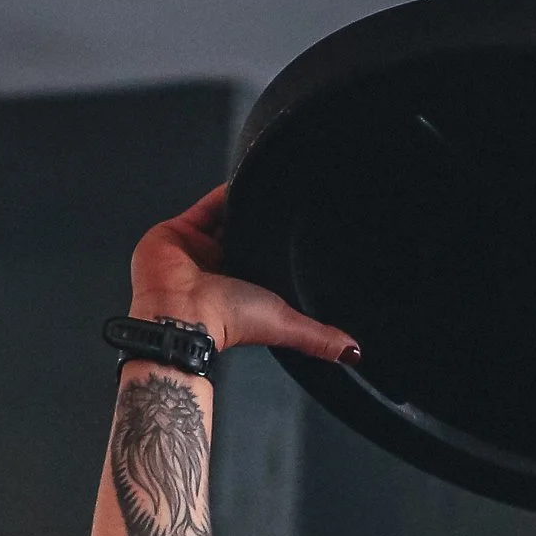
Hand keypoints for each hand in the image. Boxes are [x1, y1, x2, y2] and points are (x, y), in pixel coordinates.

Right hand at [129, 186, 360, 365]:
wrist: (182, 312)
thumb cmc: (228, 321)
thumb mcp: (286, 323)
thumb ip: (319, 337)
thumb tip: (354, 354)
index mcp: (242, 287)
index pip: (263, 260)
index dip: (278, 245)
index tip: (297, 231)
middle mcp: (220, 268)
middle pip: (244, 236)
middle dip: (261, 222)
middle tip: (285, 204)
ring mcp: (198, 249)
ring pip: (224, 218)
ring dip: (243, 204)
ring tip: (267, 188)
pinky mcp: (180, 231)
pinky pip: (204, 206)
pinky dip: (222, 194)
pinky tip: (242, 181)